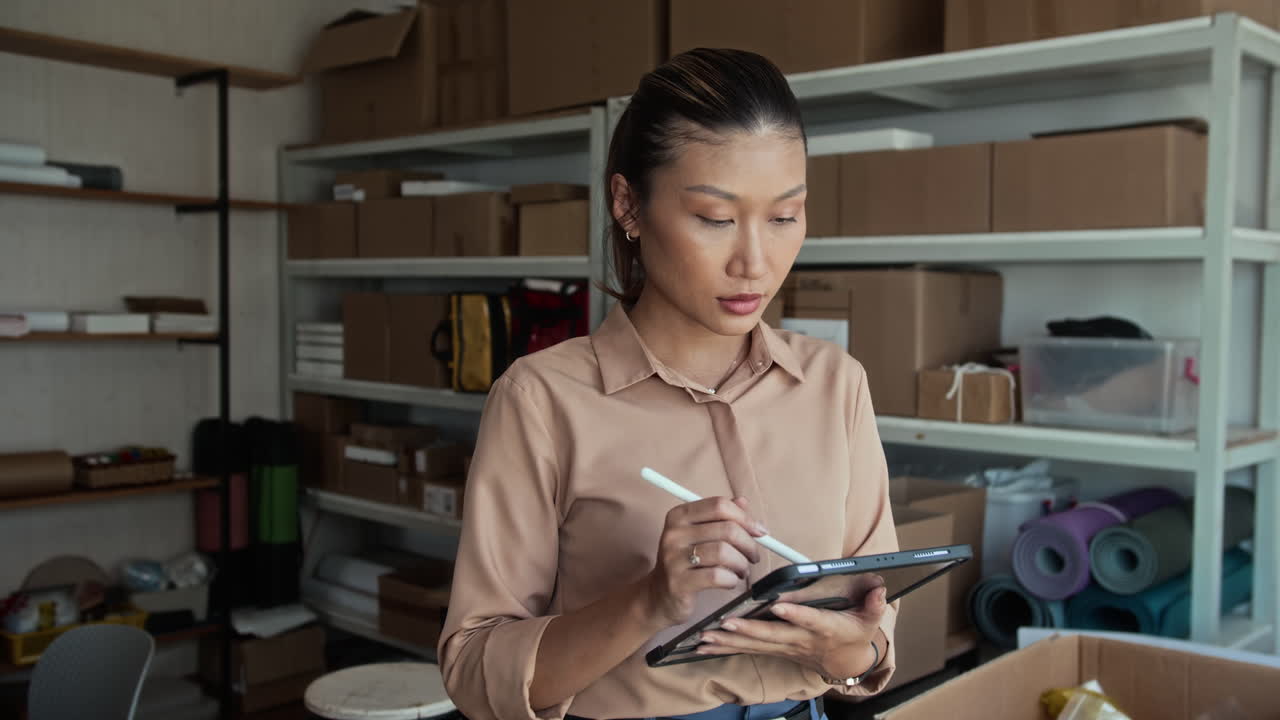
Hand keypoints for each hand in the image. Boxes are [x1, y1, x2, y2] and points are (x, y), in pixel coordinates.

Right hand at [643, 496, 765, 627]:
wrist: (659, 595)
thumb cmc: (686, 562)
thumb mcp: (699, 535)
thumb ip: (721, 517)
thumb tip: (743, 502)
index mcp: (679, 515)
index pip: (719, 506)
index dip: (745, 518)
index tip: (759, 532)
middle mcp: (674, 533)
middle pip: (727, 529)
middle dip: (749, 544)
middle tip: (753, 556)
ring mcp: (674, 558)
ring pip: (724, 553)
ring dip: (742, 564)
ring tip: (741, 570)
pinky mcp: (679, 582)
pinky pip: (717, 576)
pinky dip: (731, 580)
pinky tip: (729, 582)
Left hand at [696, 578, 887, 679]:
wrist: (844, 661)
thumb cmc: (854, 633)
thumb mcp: (870, 619)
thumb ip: (873, 604)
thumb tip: (879, 589)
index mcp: (825, 628)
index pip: (811, 620)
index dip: (796, 614)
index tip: (779, 605)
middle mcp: (800, 639)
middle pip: (773, 635)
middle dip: (749, 630)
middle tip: (726, 623)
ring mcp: (784, 646)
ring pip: (754, 644)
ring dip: (729, 641)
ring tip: (706, 635)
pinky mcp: (773, 648)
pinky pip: (746, 648)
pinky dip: (725, 646)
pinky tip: (703, 642)